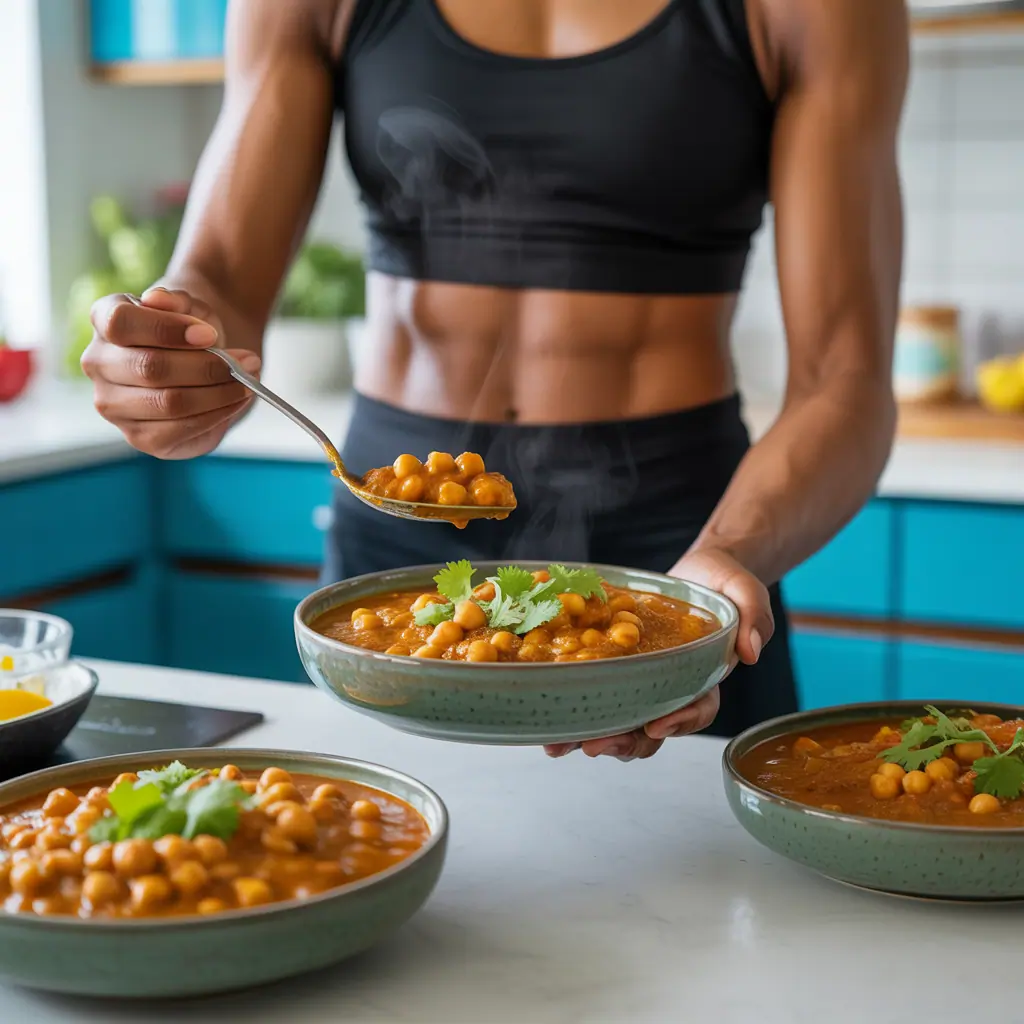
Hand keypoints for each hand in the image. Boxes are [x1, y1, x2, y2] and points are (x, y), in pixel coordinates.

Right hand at [81, 287, 259, 459]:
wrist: (206, 358)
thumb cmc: (193, 328)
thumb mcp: (193, 306)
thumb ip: (177, 301)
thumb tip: (157, 299)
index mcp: (104, 319)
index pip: (121, 323)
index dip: (167, 330)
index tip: (210, 335)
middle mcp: (97, 362)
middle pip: (150, 368)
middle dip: (207, 367)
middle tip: (247, 362)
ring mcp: (112, 403)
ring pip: (167, 403)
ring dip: (218, 393)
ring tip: (247, 382)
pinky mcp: (137, 436)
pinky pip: (177, 430)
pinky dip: (215, 415)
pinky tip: (235, 401)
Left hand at [544, 548, 773, 760]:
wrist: (697, 572)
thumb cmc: (724, 583)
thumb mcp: (746, 592)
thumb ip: (755, 618)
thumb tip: (750, 651)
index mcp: (705, 677)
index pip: (698, 709)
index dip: (679, 722)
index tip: (657, 725)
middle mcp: (672, 688)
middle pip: (651, 731)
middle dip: (623, 742)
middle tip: (595, 745)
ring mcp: (642, 682)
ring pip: (620, 723)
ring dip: (590, 737)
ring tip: (559, 745)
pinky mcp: (616, 669)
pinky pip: (597, 696)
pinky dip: (573, 711)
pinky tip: (546, 720)